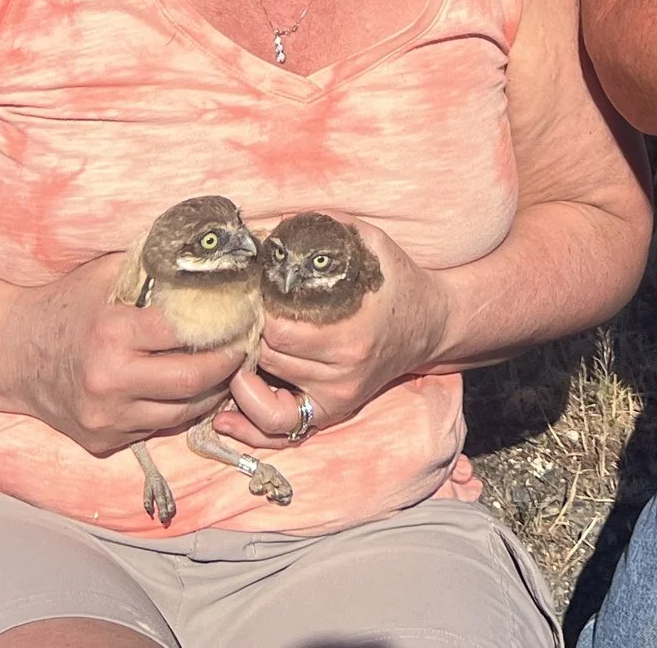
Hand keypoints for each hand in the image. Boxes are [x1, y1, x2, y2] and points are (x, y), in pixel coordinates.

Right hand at [0, 251, 249, 457]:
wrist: (10, 354)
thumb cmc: (63, 305)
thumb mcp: (104, 274)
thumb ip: (152, 265)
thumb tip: (207, 251)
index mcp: (112, 333)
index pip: (186, 333)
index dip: (222, 324)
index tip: (243, 315)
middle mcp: (109, 381)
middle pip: (193, 381)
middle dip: (228, 364)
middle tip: (244, 348)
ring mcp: (106, 418)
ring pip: (182, 413)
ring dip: (210, 392)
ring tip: (224, 369)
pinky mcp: (103, 441)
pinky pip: (155, 428)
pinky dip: (176, 409)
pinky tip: (186, 389)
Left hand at [207, 220, 452, 449]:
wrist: (432, 324)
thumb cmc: (396, 280)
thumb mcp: (370, 242)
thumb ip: (326, 226)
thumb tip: (276, 225)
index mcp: (351, 333)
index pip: (278, 331)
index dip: (255, 311)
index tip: (250, 292)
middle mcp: (344, 372)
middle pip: (268, 358)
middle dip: (246, 337)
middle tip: (239, 316)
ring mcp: (339, 397)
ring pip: (265, 394)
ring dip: (244, 370)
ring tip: (236, 348)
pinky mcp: (334, 411)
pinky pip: (280, 431)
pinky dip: (249, 426)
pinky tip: (223, 416)